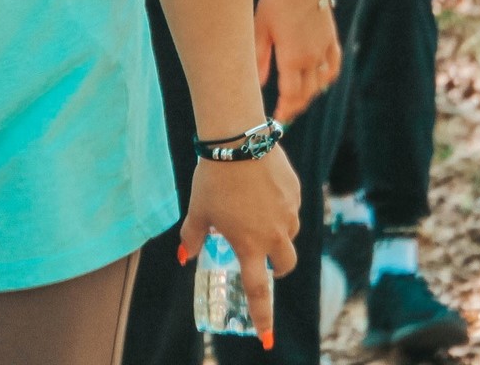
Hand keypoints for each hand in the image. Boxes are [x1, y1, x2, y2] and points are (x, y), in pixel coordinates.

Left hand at [178, 150, 301, 347]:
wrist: (238, 141)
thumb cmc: (213, 179)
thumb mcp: (198, 211)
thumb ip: (193, 237)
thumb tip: (183, 256)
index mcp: (248, 245)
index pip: (258, 290)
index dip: (262, 316)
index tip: (266, 337)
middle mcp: (273, 234)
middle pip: (286, 265)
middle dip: (277, 269)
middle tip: (264, 261)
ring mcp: (289, 212)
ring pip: (289, 233)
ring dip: (277, 234)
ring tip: (256, 213)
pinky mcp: (296, 192)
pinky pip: (292, 207)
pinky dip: (280, 207)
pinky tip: (263, 189)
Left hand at [251, 0, 340, 123]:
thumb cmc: (274, 1)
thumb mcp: (260, 29)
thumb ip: (260, 59)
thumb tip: (259, 83)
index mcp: (292, 58)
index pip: (291, 95)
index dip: (285, 110)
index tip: (276, 118)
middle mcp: (312, 57)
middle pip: (307, 93)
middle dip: (295, 106)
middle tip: (284, 113)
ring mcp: (324, 48)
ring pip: (321, 83)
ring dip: (310, 94)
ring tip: (297, 99)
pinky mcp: (331, 38)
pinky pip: (334, 65)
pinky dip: (327, 78)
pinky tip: (320, 82)